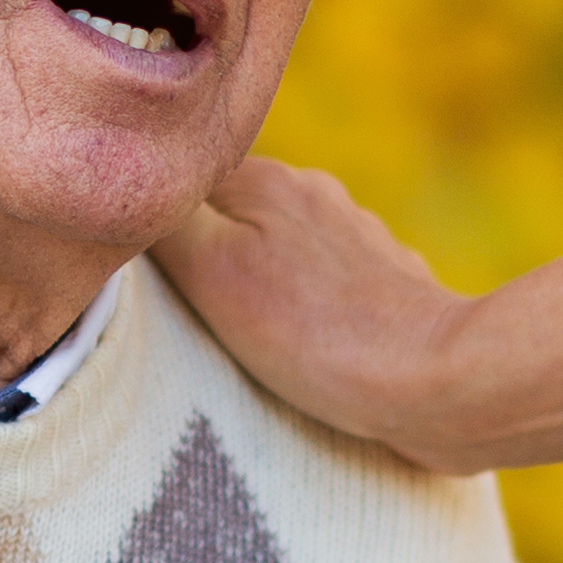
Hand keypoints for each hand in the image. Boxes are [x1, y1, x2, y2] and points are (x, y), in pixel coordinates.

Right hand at [155, 159, 480, 463]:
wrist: (437, 383)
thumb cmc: (315, 335)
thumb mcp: (210, 271)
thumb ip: (163, 220)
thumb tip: (125, 180)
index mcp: (264, 179)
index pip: (178, 182)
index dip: (154, 226)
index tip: (150, 280)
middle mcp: (314, 193)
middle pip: (230, 217)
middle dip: (209, 257)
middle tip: (193, 313)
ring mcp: (358, 237)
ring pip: (279, 253)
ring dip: (260, 287)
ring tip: (250, 339)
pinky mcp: (389, 286)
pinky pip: (324, 290)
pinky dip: (307, 314)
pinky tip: (304, 350)